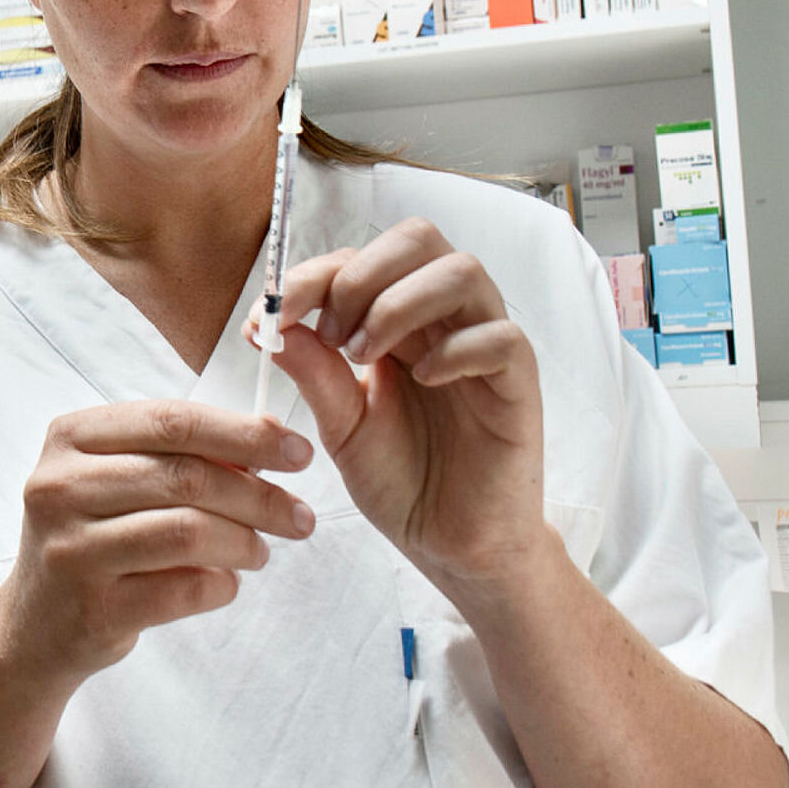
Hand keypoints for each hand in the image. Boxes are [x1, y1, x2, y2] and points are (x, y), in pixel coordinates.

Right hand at [0, 401, 316, 682]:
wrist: (35, 627)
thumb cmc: (92, 538)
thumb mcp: (117, 479)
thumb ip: (178, 454)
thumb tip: (270, 439)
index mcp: (69, 438)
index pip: (171, 421)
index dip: (244, 433)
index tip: (298, 451)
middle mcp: (59, 488)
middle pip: (185, 477)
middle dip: (259, 495)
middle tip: (299, 516)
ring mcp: (71, 551)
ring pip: (188, 532)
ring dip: (244, 542)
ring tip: (260, 552)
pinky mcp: (93, 609)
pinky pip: (183, 590)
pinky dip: (220, 585)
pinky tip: (225, 583)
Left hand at [257, 218, 546, 597]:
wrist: (453, 549)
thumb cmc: (403, 482)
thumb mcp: (341, 427)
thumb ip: (313, 374)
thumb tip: (268, 320)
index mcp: (400, 321)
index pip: (363, 258)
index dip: (313, 273)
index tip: (272, 313)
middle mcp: (445, 321)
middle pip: (418, 238)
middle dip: (360, 275)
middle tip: (331, 335)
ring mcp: (485, 346)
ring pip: (462, 271)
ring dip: (399, 303)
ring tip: (365, 357)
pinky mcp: (519, 385)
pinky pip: (502, 337)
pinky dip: (456, 350)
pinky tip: (424, 381)